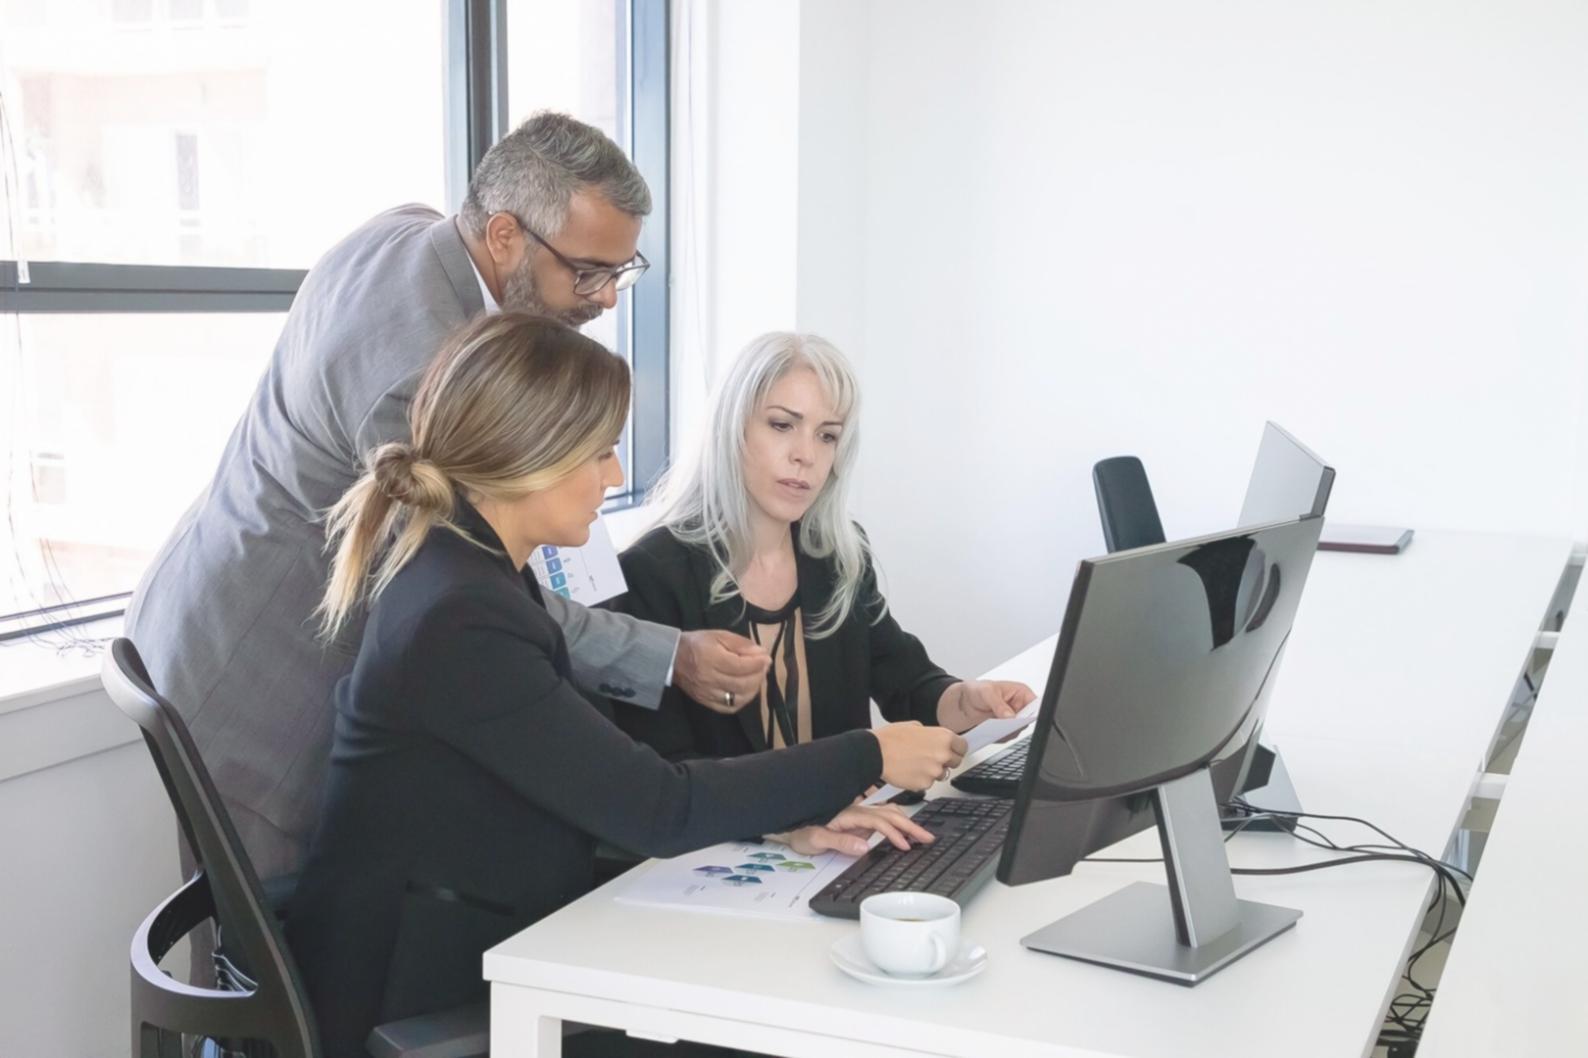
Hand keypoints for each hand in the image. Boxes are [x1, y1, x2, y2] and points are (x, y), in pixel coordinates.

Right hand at [673, 629, 769, 713]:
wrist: (672, 658)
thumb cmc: (697, 644)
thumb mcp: (719, 635)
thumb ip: (741, 644)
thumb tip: (761, 653)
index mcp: (712, 659)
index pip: (741, 666)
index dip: (758, 663)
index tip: (767, 657)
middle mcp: (710, 679)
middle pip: (742, 684)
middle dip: (759, 675)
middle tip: (764, 667)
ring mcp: (708, 693)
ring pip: (738, 698)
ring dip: (754, 689)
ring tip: (756, 677)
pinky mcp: (706, 702)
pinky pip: (729, 708)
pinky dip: (742, 701)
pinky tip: (746, 691)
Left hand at [773, 804, 935, 856]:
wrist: (790, 824)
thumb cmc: (801, 831)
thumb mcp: (815, 839)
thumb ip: (839, 841)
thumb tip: (864, 846)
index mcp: (849, 814)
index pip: (878, 822)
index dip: (893, 833)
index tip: (905, 845)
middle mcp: (857, 812)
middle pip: (889, 815)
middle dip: (910, 826)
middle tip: (928, 837)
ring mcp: (859, 815)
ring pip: (889, 814)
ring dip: (906, 823)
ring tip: (922, 835)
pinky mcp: (859, 821)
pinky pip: (883, 819)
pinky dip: (898, 823)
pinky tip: (905, 831)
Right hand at [871, 721, 967, 790]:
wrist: (874, 753)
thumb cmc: (890, 739)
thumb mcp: (915, 726)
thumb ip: (931, 734)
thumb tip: (936, 739)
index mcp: (943, 737)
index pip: (963, 747)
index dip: (955, 749)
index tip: (951, 751)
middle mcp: (943, 754)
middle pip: (955, 762)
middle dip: (945, 761)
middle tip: (929, 757)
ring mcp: (934, 771)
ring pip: (941, 774)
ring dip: (932, 771)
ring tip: (914, 763)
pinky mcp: (924, 784)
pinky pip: (928, 784)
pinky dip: (920, 780)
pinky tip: (909, 771)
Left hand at [936, 679, 1036, 732]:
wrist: (960, 703)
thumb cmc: (975, 690)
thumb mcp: (986, 692)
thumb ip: (999, 704)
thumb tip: (1010, 716)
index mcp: (1020, 693)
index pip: (1036, 705)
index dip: (1034, 713)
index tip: (1024, 719)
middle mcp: (1019, 707)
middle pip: (1027, 720)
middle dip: (1017, 724)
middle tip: (1006, 725)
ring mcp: (1012, 720)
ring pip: (1017, 731)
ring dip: (1006, 731)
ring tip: (994, 727)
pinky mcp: (1004, 730)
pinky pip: (1006, 737)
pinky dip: (999, 736)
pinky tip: (990, 731)